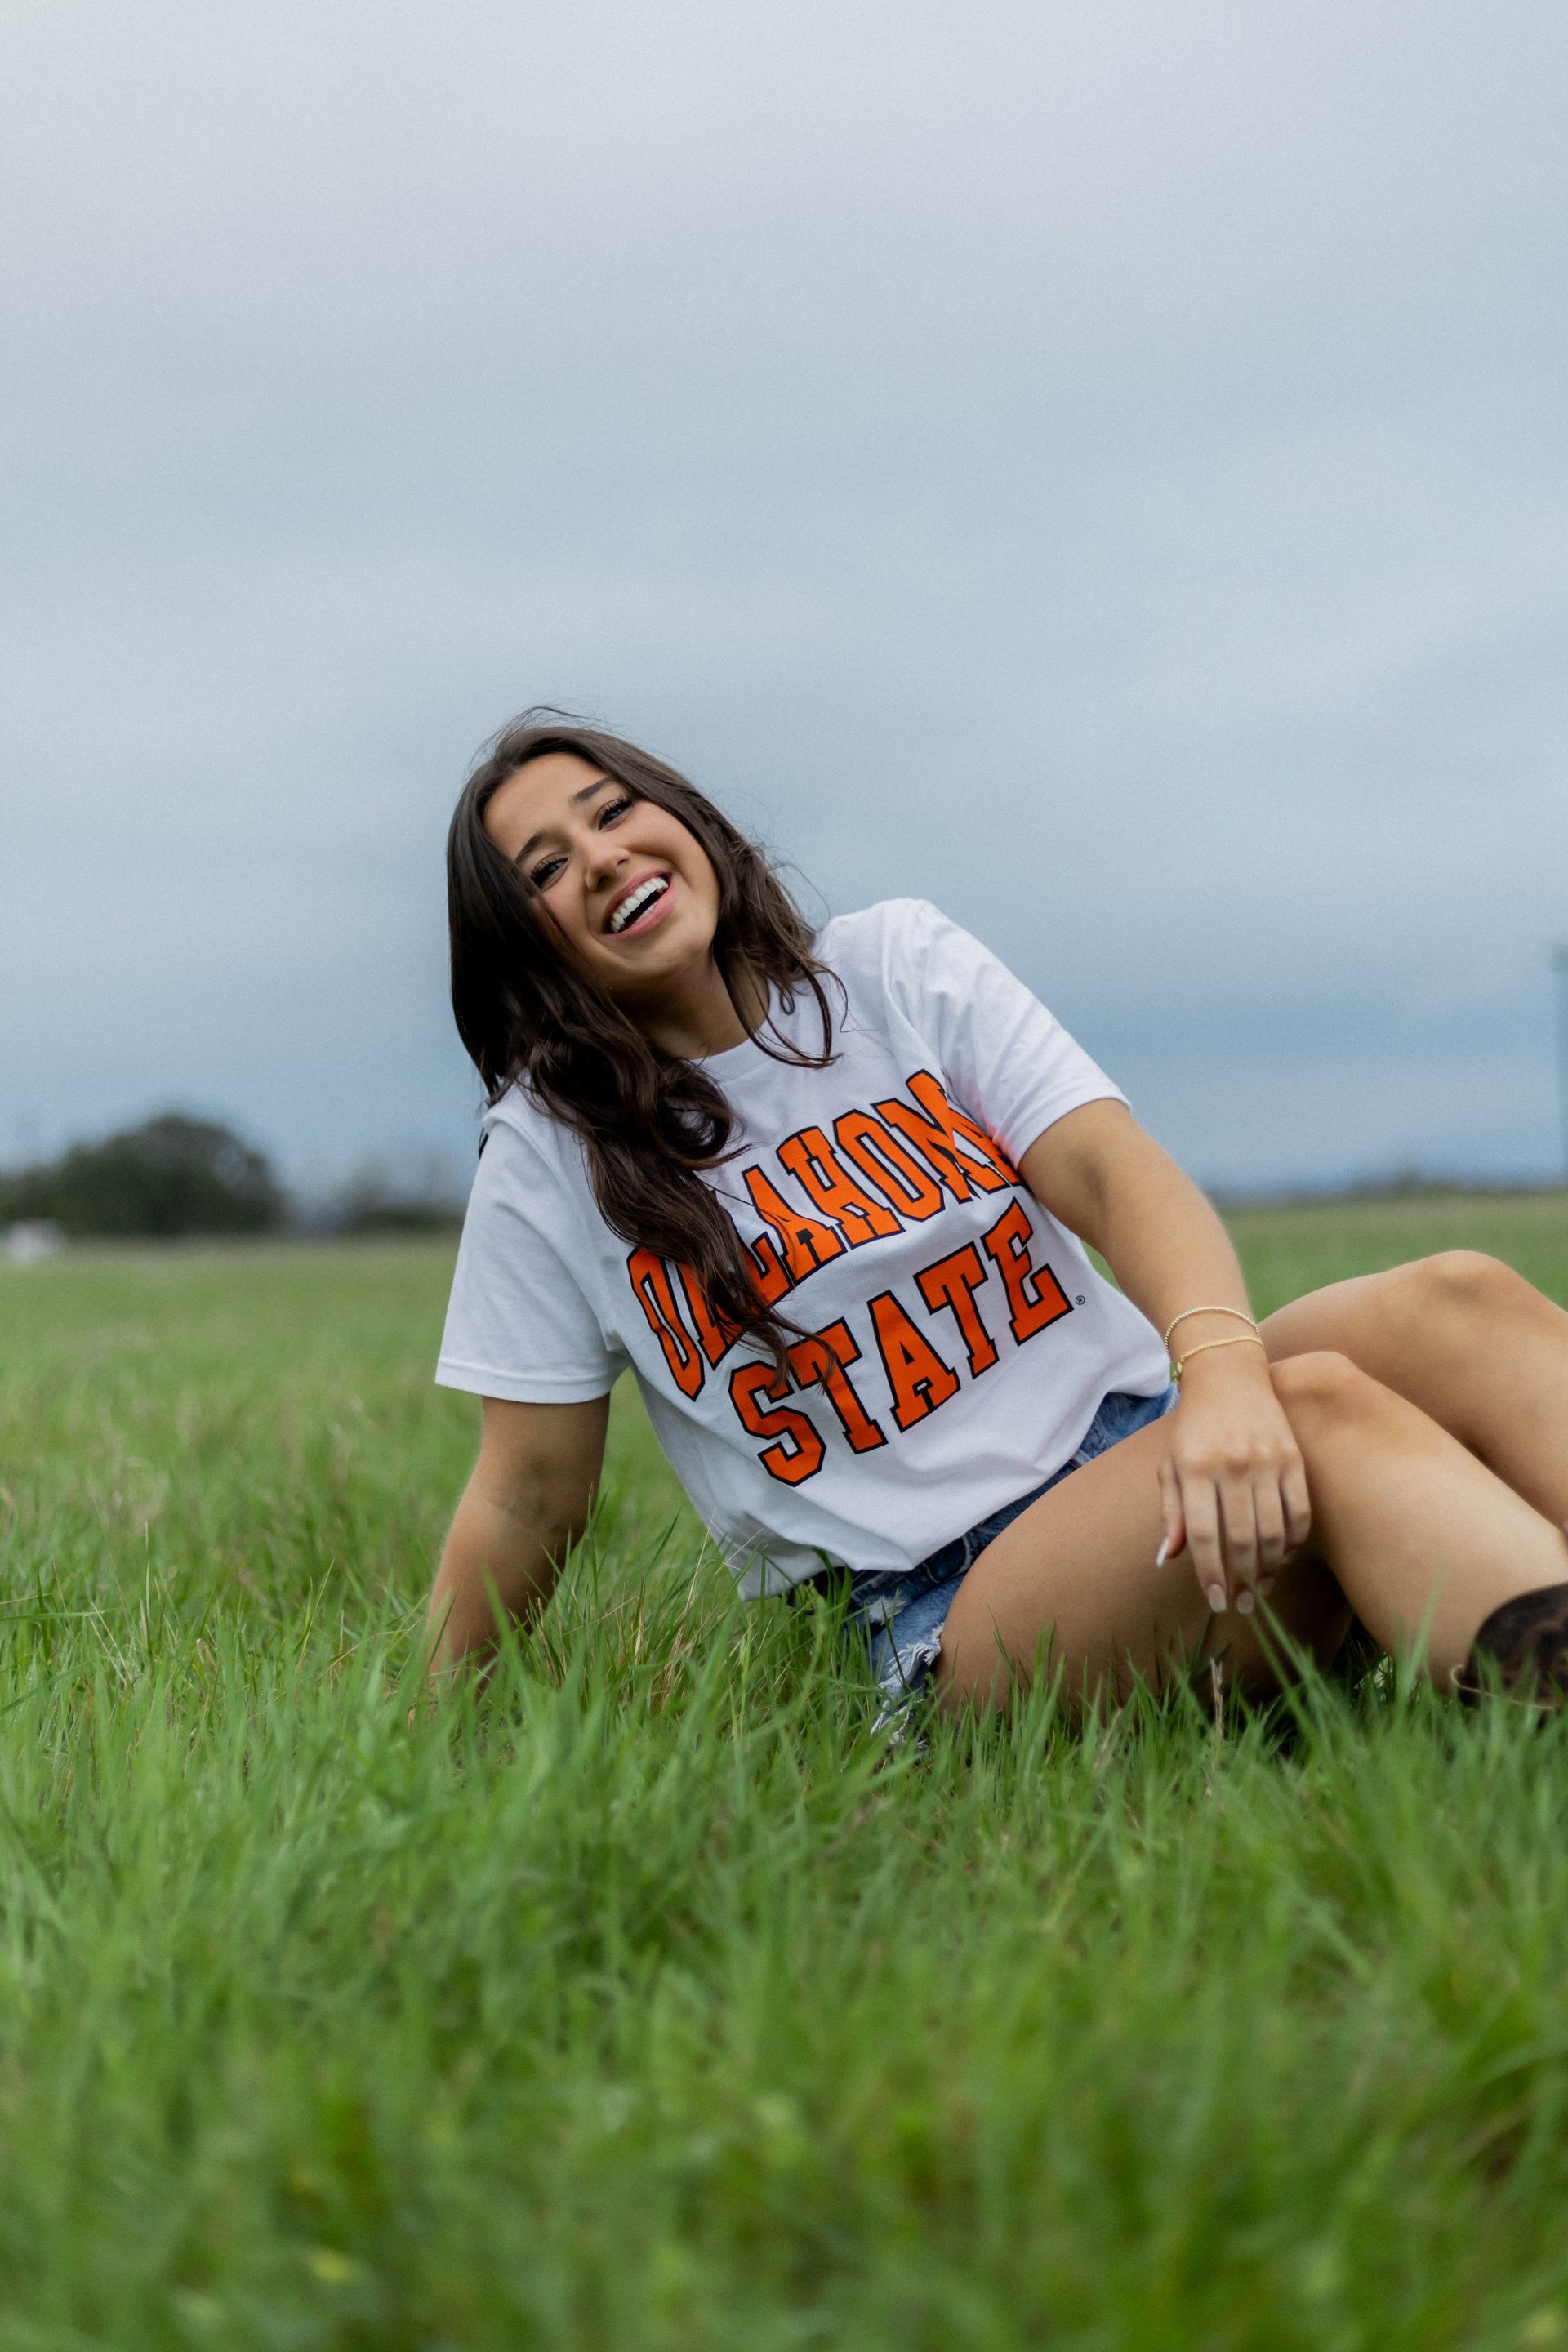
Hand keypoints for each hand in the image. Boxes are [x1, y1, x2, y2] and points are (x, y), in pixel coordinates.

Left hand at [1156, 1349, 1311, 1615]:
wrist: (1228, 1376)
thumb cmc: (1193, 1428)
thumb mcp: (1171, 1466)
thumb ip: (1172, 1513)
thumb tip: (1167, 1560)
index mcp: (1194, 1468)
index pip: (1202, 1534)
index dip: (1210, 1573)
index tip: (1216, 1602)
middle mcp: (1232, 1465)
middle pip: (1241, 1538)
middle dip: (1241, 1580)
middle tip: (1240, 1605)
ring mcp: (1266, 1460)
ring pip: (1273, 1530)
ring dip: (1268, 1568)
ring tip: (1260, 1589)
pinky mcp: (1293, 1458)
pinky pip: (1299, 1511)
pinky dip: (1294, 1541)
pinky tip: (1283, 1558)